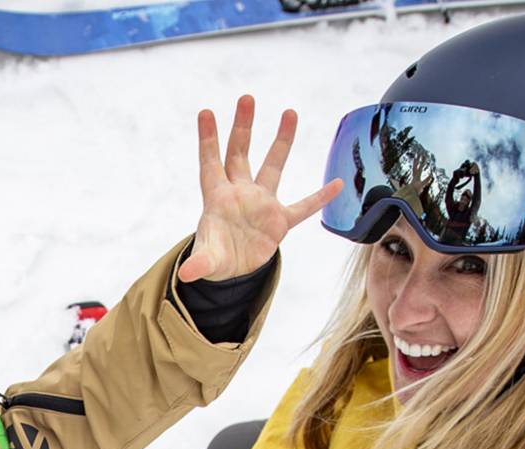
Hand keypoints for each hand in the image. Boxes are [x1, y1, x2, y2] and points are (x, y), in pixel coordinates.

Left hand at [178, 95, 343, 282]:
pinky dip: (320, 198)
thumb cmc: (216, 257)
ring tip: (290, 112)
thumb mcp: (207, 260)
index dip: (208, 140)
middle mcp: (240, 193)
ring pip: (273, 166)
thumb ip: (200, 263)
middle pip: (240, 153)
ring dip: (281, 141)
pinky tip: (337, 184)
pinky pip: (304, 207)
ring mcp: (262, 203)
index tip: (206, 112)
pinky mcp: (280, 220)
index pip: (211, 163)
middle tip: (247, 98)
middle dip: (242, 127)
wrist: (234, 270)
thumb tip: (187, 274)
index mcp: (218, 198)